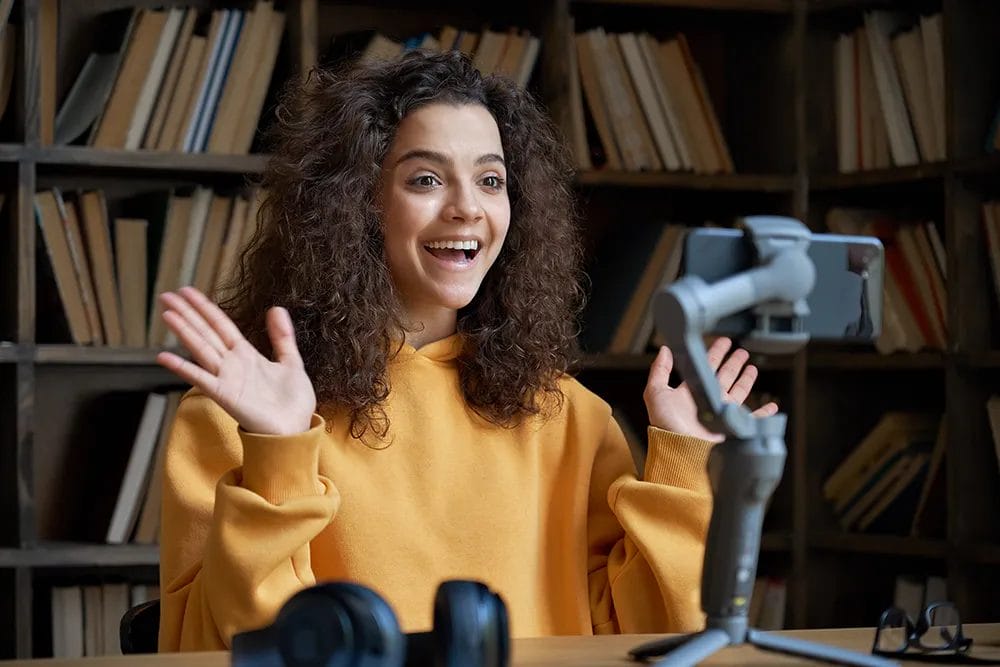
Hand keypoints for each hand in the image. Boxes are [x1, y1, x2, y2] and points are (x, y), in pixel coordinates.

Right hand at [155, 286, 315, 435]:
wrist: (295, 430)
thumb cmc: (292, 402)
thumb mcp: (291, 362)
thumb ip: (282, 337)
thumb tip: (276, 308)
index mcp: (247, 355)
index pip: (221, 325)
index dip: (205, 308)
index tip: (188, 291)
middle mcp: (232, 365)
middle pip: (205, 333)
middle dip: (187, 314)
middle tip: (166, 296)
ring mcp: (226, 379)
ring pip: (201, 349)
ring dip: (184, 331)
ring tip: (166, 314)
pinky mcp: (225, 395)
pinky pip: (201, 379)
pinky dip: (183, 368)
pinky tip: (164, 356)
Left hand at [643, 337, 777, 442]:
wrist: (680, 449)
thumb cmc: (666, 425)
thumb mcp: (655, 393)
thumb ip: (660, 370)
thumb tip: (664, 350)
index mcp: (692, 392)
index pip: (706, 367)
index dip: (715, 353)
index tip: (723, 342)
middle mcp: (708, 400)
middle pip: (725, 376)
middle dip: (733, 362)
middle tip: (740, 351)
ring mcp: (722, 413)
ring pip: (738, 391)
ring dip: (746, 379)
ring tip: (752, 367)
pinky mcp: (733, 426)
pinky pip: (753, 419)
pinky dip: (764, 414)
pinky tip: (771, 406)